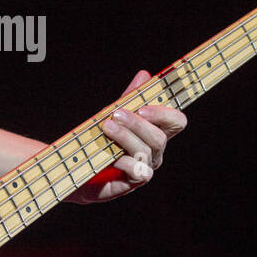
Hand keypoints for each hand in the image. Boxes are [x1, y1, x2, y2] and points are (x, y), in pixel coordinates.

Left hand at [70, 69, 186, 202]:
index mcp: (156, 131)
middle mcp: (155, 151)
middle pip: (160, 137)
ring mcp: (146, 167)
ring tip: (106, 126)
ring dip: (125, 137)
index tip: (143, 107)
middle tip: (117, 113)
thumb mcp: (115, 114)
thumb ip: (130, 98)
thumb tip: (144, 75)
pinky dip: (124, 160)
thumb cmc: (102, 138)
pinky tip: (110, 154)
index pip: (177, 122)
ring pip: (146, 151)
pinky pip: (138, 170)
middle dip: (138, 124)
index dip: (166, 114)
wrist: (79, 167)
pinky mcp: (133, 182)